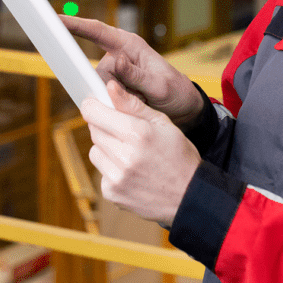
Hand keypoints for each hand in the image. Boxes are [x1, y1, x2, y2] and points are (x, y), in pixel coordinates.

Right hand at [59, 14, 204, 127]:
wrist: (184, 107)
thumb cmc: (176, 91)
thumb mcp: (160, 84)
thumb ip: (137, 75)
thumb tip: (116, 62)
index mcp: (130, 45)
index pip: (98, 31)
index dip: (75, 25)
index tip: (54, 19)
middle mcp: (119, 55)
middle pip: (97, 71)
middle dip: (113, 88)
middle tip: (140, 96)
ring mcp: (116, 72)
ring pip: (100, 87)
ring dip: (118, 98)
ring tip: (143, 100)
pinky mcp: (115, 87)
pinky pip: (105, 97)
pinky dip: (119, 104)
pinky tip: (137, 104)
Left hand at [82, 79, 200, 226]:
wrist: (189, 196)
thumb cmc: (179, 156)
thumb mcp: (163, 123)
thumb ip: (133, 105)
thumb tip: (110, 87)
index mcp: (137, 133)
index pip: (95, 113)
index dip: (93, 106)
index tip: (94, 104)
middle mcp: (124, 156)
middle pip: (94, 131)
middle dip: (104, 126)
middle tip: (124, 130)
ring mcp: (116, 177)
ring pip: (95, 151)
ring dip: (107, 148)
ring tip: (130, 152)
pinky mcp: (112, 193)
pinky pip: (101, 172)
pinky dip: (112, 168)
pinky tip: (131, 170)